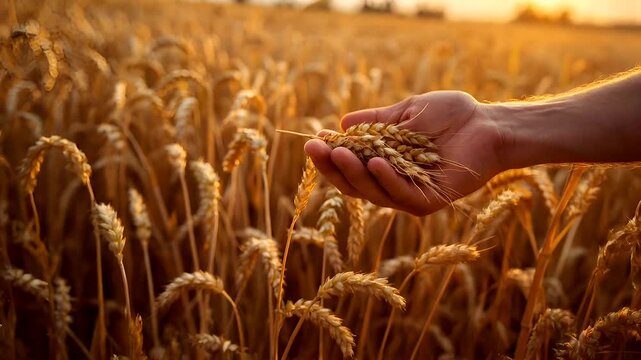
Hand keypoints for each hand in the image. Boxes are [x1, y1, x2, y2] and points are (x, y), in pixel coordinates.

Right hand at [304, 91, 508, 215]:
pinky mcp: (430, 202)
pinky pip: (402, 197)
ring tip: (339, 153)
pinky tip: (375, 163)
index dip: (331, 157)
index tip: (314, 140)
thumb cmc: (451, 116)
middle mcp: (395, 184)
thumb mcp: (405, 113)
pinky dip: (387, 180)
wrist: (489, 123)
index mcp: (386, 165)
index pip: (351, 167)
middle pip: (355, 184)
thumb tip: (342, 124)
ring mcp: (411, 196)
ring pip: (374, 192)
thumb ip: (376, 123)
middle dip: (333, 167)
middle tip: (315, 149)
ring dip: (355, 173)